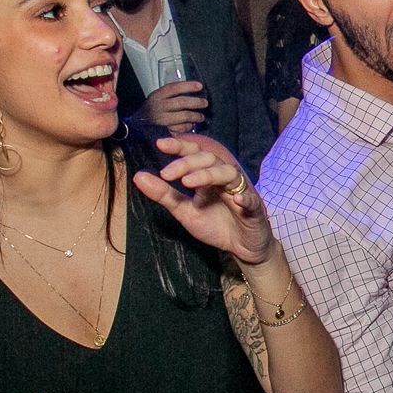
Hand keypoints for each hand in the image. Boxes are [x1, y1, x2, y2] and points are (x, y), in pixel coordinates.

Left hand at [132, 135, 272, 265]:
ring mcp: (240, 191)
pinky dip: (244, 198)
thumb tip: (138, 176)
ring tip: (188, 182)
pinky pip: (251, 200)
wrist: (241, 248)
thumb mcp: (185, 211)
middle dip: (187, 162)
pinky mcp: (254, 209)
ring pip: (228, 173)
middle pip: (209, 160)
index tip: (160, 144)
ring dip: (208, 175)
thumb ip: (164, 195)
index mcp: (208, 177)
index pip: (194, 154)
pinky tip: (235, 199)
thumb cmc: (216, 225)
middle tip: (167, 173)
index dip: (180, 147)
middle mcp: (224, 179)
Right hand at [138, 80, 208, 133]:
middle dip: (196, 102)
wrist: (137, 127)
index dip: (188, 86)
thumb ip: (172, 95)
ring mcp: (161, 121)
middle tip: (205, 103)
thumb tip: (194, 90)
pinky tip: (190, 125)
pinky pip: (181, 129)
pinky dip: (188, 127)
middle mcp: (158, 107)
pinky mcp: (164, 132)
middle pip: (181, 102)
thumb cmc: (152, 110)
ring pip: (184, 116)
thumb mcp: (157, 98)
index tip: (200, 86)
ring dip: (196, 116)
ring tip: (201, 117)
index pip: (174, 88)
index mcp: (157, 96)